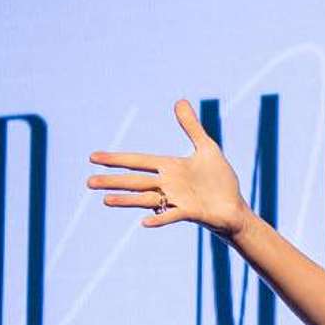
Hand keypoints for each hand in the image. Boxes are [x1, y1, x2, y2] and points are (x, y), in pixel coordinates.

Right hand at [87, 98, 250, 234]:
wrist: (235, 207)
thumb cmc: (221, 181)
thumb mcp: (207, 148)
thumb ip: (191, 127)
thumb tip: (179, 101)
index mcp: (169, 168)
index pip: (137, 161)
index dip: (117, 159)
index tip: (93, 157)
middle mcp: (169, 185)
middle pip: (135, 181)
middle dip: (113, 181)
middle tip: (88, 182)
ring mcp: (178, 200)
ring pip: (147, 199)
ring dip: (127, 200)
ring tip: (105, 200)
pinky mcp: (191, 213)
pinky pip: (172, 215)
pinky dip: (159, 219)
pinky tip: (144, 222)